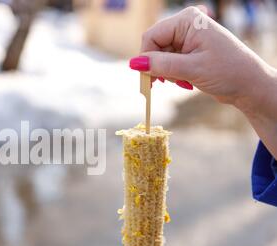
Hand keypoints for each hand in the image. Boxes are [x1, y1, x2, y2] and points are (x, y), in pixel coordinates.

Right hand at [130, 6, 276, 117]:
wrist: (249, 85)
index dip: (146, 58)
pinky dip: (173, 75)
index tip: (148, 80)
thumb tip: (134, 63)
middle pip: (154, 46)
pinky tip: (186, 82)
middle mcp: (186, 25)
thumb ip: (160, 65)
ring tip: (183, 83)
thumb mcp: (190, 69)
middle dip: (158, 67)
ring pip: (159, 56)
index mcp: (187, 20)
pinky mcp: (189, 50)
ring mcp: (187, 37)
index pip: (151, 37)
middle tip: (166, 84)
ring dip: (166, 73)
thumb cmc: (227, 72)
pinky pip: (168, 62)